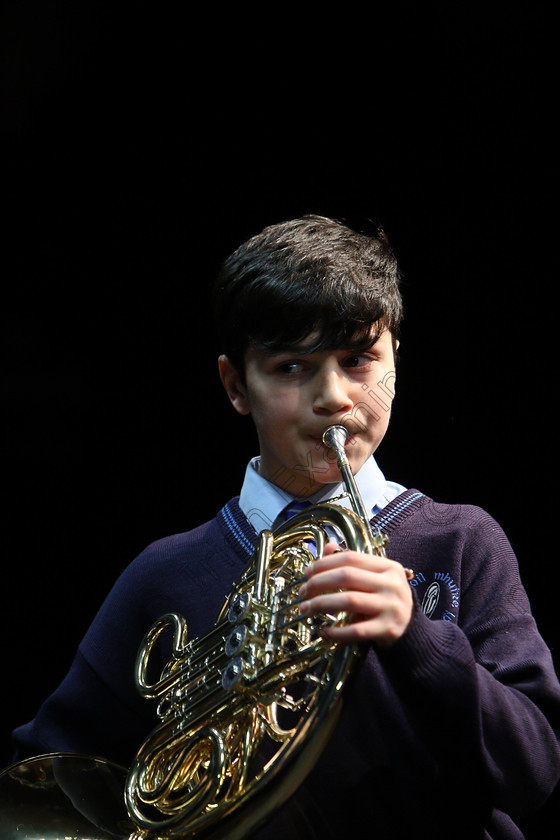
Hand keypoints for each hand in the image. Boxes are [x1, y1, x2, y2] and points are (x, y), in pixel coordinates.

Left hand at [298, 542, 413, 646]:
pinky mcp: (388, 630)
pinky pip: (356, 631)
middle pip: (347, 577)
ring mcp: (391, 607)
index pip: (350, 558)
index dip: (324, 563)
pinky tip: (322, 631)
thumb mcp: (374, 577)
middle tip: (303, 592)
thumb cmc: (384, 598)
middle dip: (318, 583)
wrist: (410, 629)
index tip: (307, 573)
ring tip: (306, 608)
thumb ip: (353, 562)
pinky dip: (336, 632)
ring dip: (321, 604)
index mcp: (388, 566)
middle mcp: (392, 585)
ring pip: (349, 601)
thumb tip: (328, 547)